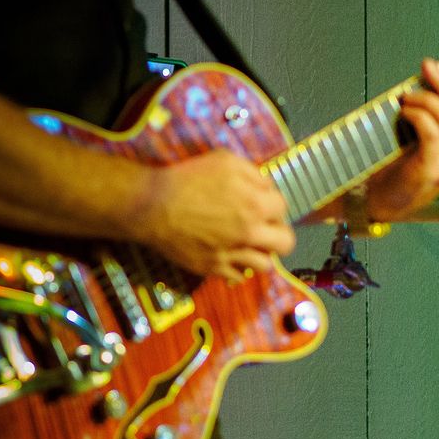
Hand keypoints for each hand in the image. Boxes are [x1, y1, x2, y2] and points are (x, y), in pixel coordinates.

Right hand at [139, 148, 295, 280]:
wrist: (153, 205)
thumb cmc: (189, 178)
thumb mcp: (226, 161)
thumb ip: (254, 174)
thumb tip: (267, 188)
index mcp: (256, 205)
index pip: (283, 208)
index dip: (273, 204)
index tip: (262, 203)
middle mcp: (250, 233)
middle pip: (285, 243)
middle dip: (279, 234)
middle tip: (266, 228)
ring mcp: (233, 254)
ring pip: (265, 265)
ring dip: (261, 254)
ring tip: (250, 245)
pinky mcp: (213, 268)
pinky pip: (238, 277)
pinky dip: (238, 269)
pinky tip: (230, 256)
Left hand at [363, 58, 438, 220]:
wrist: (373, 204)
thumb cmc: (392, 168)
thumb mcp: (417, 141)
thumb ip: (428, 117)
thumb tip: (425, 77)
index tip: (431, 68)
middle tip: (424, 71)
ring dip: (428, 101)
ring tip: (407, 99)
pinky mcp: (430, 173)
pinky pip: (432, 133)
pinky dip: (418, 116)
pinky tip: (404, 112)